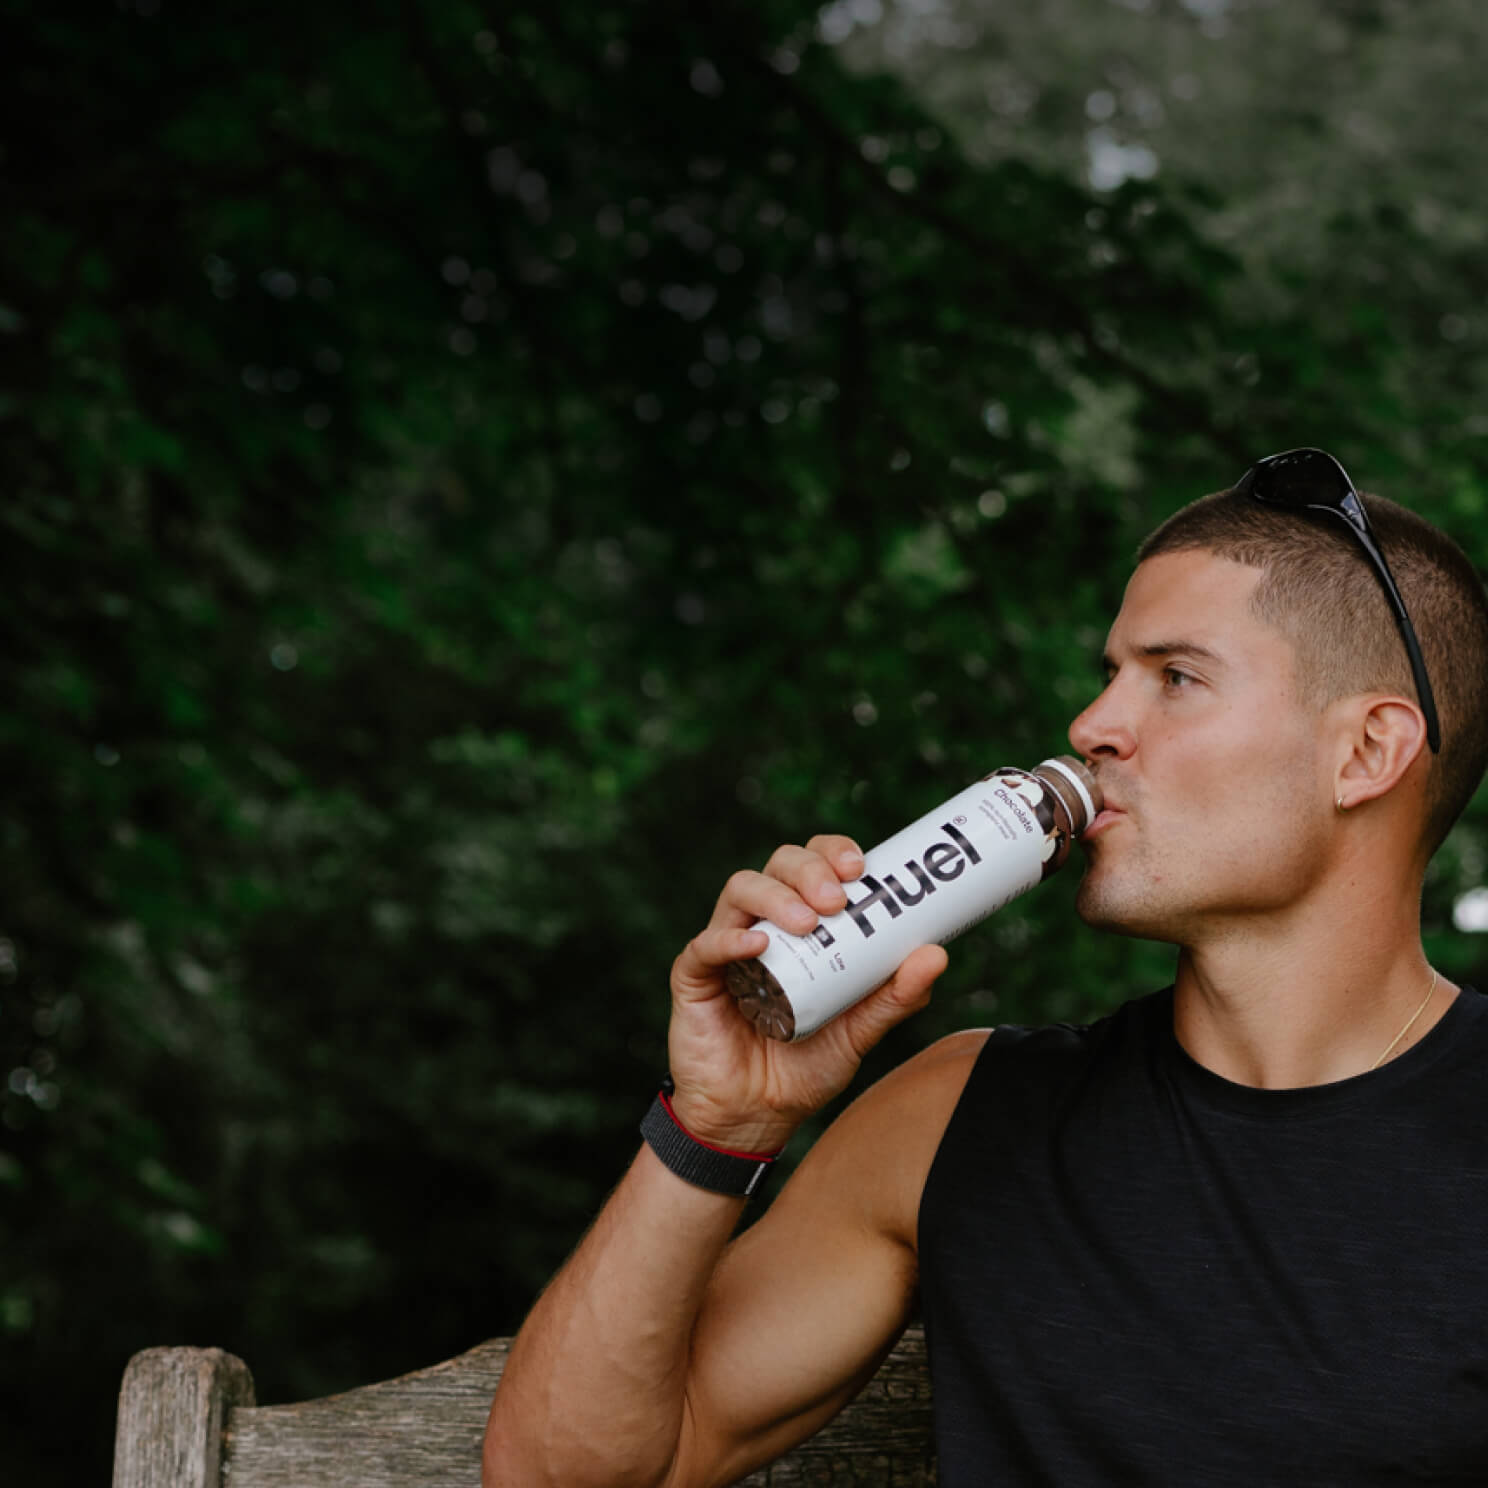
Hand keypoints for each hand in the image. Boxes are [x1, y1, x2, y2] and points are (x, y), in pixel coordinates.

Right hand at [666, 835, 947, 1152]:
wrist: (756, 1118)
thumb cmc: (804, 1067)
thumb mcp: (859, 1031)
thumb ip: (894, 996)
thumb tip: (936, 954)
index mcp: (803, 925)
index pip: (814, 864)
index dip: (832, 851)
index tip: (860, 867)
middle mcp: (763, 923)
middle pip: (778, 865)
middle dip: (809, 870)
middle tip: (837, 899)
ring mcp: (726, 946)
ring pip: (741, 889)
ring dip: (777, 897)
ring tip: (808, 925)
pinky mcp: (694, 976)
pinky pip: (704, 944)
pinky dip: (730, 937)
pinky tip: (757, 944)